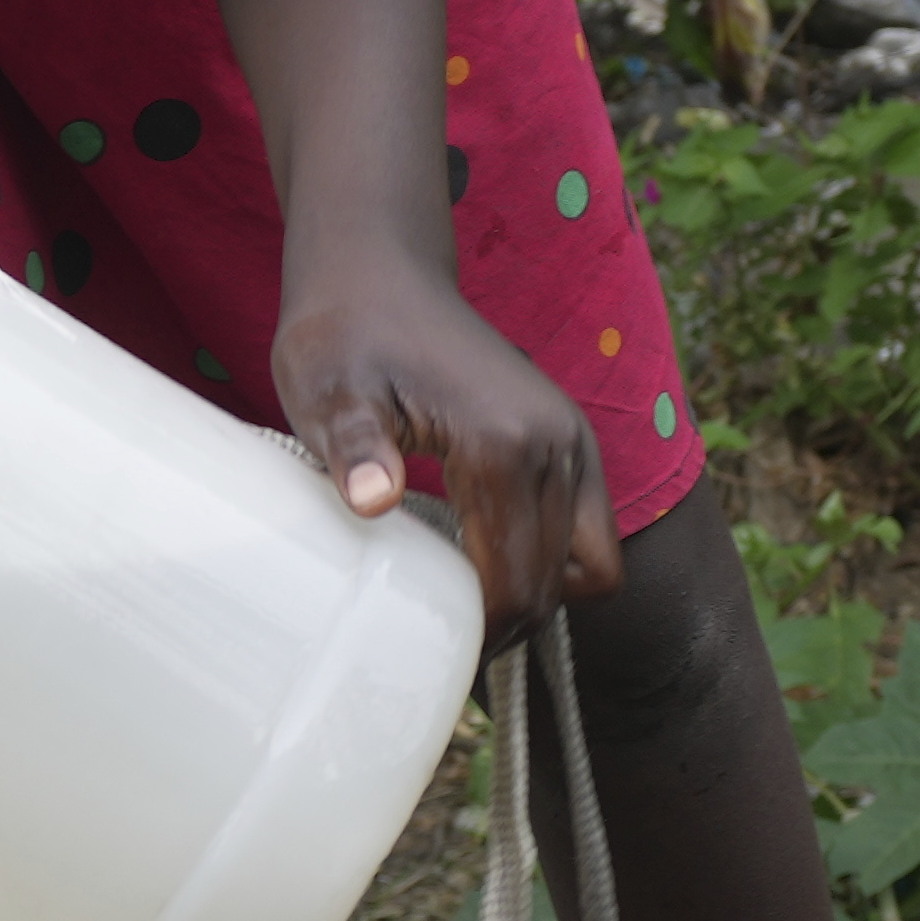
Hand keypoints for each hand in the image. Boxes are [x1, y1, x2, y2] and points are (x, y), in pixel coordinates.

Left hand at [269, 267, 615, 624]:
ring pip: (591, 561)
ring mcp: (573, 438)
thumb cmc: (345, 334)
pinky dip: (552, 559)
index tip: (430, 650)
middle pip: (562, 583)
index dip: (482, 633)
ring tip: (467, 602)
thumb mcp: (329, 393)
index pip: (519, 583)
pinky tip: (484, 554)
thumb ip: (354, 450)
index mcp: (506, 443)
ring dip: (539, 592)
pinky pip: (588, 529)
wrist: (380, 271)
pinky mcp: (571, 436)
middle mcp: (558, 442)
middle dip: (510, 623)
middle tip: (444, 638)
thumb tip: (373, 502)